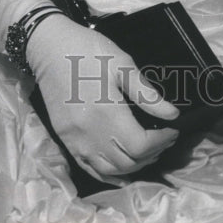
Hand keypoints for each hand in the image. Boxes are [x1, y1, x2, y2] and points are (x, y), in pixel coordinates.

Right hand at [26, 13, 180, 180]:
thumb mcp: (121, 63)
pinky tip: (123, 170)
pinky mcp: (65, 139)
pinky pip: (89, 168)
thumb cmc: (88, 49)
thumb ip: (146, 93)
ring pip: (111, 170)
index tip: (172, 129)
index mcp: (107, 111)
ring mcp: (75, 139)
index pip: (140, 145)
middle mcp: (90, 133)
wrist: (49, 47)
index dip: (161, 141)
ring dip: (134, 166)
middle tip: (164, 138)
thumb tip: (172, 114)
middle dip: (152, 153)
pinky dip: (109, 174)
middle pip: (128, 161)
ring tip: (147, 151)